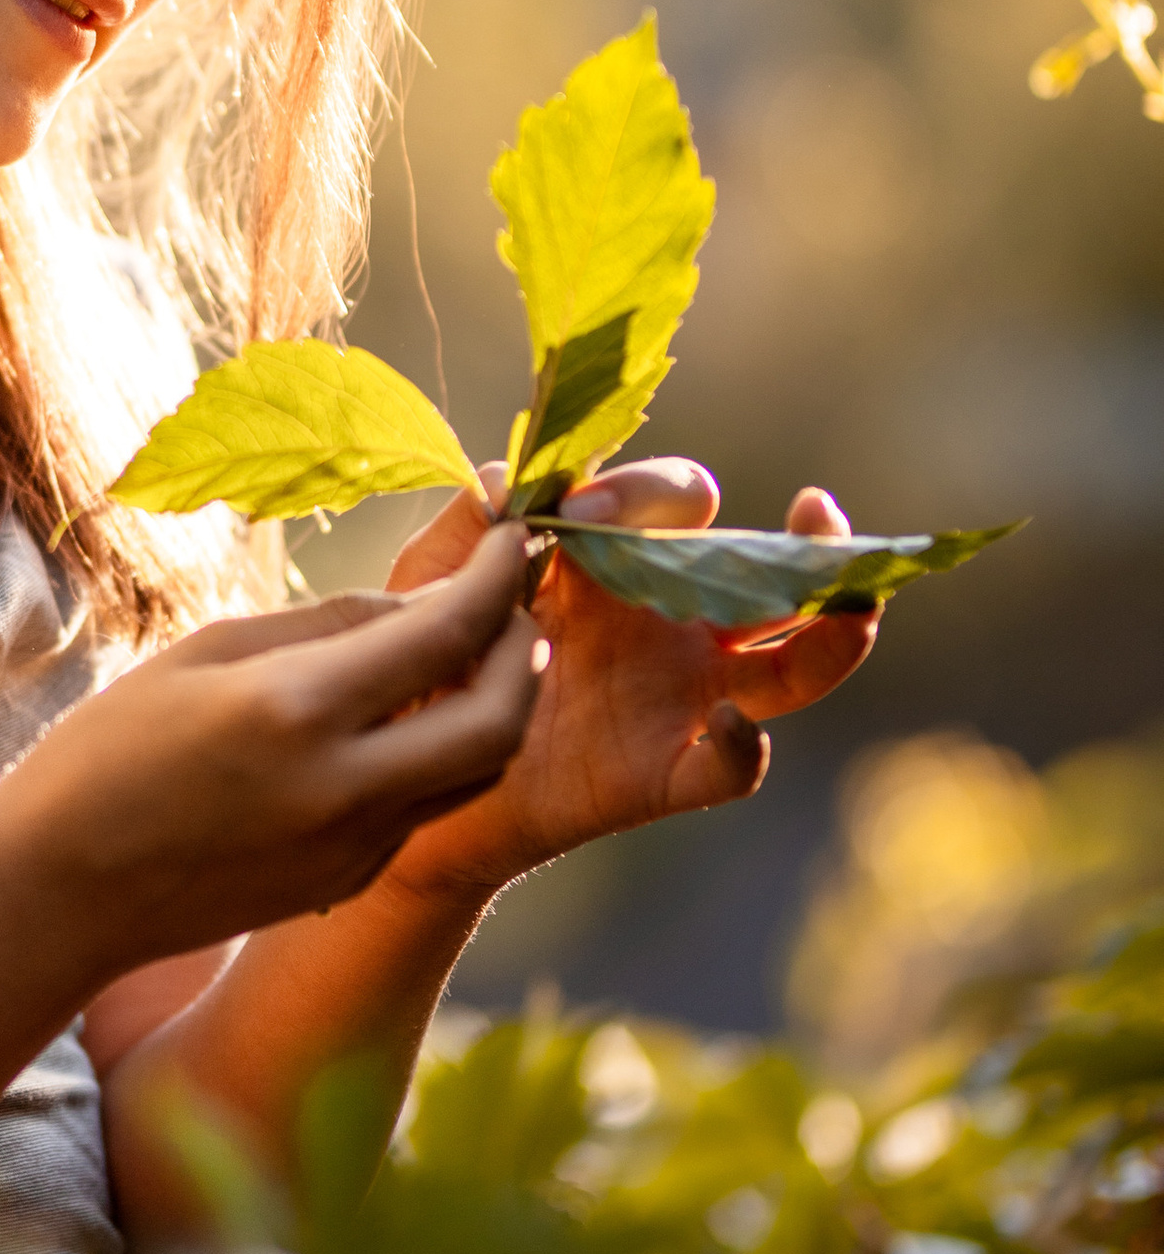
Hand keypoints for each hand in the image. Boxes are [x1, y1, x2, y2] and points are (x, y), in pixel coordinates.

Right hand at [7, 522, 548, 970]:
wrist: (62, 889)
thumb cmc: (110, 750)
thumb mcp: (207, 654)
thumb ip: (328, 626)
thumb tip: (425, 605)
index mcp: (295, 710)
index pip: (444, 633)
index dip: (494, 577)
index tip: (510, 536)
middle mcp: (342, 788)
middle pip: (500, 719)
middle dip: (524, 649)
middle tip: (509, 601)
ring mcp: (353, 847)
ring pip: (478, 772)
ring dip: (497, 706)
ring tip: (469, 654)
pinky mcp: (349, 882)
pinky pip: (425, 807)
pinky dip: (439, 753)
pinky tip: (402, 719)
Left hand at [375, 461, 878, 906]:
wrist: (397, 772)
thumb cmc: (423, 660)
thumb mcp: (432, 580)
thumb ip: (470, 523)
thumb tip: (515, 478)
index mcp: (622, 563)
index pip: (682, 505)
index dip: (650, 493)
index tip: (583, 509)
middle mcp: (668, 624)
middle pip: (773, 578)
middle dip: (813, 544)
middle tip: (819, 513)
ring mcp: (676, 699)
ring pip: (793, 668)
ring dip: (836, 635)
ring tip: (854, 608)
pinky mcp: (658, 775)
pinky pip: (731, 768)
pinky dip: (745, 749)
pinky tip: (730, 725)